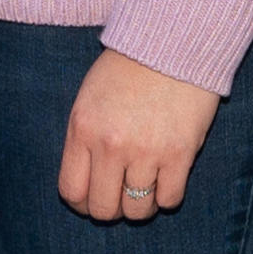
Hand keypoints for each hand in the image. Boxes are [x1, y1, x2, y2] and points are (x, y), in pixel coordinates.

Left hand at [59, 49, 218, 225]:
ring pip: (138, 210)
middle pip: (104, 209)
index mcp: (83, 129)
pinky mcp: (180, 153)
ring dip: (141, 205)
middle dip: (111, 209)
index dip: (82, 204)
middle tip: (121, 197)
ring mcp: (146, 151)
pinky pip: (170, 199)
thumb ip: (83, 139)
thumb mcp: (89, 99)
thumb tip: (86, 181)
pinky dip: (167, 195)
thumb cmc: (129, 69)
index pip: (72, 192)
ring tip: (146, 186)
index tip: (93, 199)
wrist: (173, 43)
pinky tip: (167, 178)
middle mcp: (110, 145)